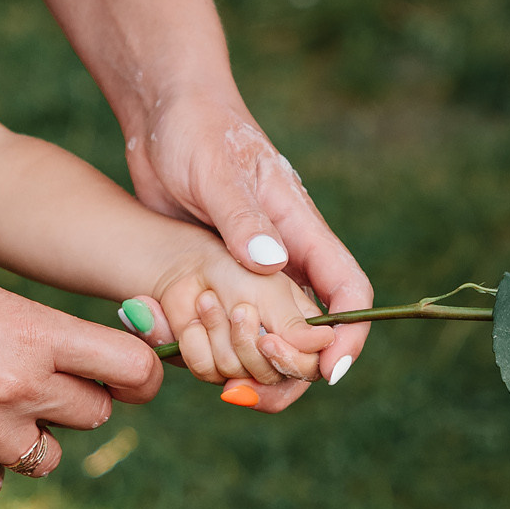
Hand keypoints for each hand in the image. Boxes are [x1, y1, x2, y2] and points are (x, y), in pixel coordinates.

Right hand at [0, 262, 162, 500]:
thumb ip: (36, 326)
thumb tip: (85, 351)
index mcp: (33, 333)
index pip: (132, 367)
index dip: (141, 376)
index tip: (132, 379)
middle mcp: (18, 385)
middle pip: (95, 414)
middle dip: (76, 403)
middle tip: (40, 388)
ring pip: (47, 457)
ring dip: (30, 440)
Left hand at [123, 86, 369, 407]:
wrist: (162, 114)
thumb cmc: (195, 130)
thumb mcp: (216, 173)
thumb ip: (242, 218)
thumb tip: (271, 265)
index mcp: (301, 228)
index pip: (348, 290)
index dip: (348, 335)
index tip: (329, 371)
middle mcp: (286, 255)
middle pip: (314, 329)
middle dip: (295, 370)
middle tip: (254, 394)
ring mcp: (255, 268)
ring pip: (274, 335)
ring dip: (254, 368)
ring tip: (224, 388)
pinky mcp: (220, 274)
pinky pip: (233, 325)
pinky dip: (218, 349)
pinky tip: (189, 357)